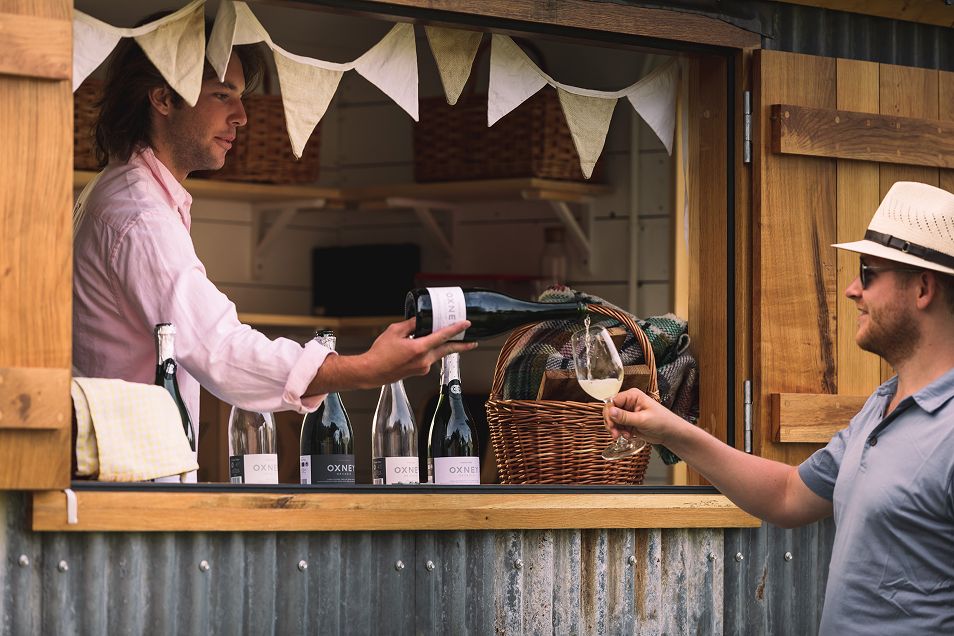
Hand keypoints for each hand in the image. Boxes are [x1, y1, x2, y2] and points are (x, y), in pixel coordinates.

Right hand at [309, 318, 476, 392]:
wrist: (372, 372)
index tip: (466, 324)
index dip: (456, 329)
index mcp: (419, 348)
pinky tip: (427, 346)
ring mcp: (423, 368)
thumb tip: (421, 319)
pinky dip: (432, 352)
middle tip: (473, 341)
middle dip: (461, 345)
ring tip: (451, 340)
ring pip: (439, 354)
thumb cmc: (380, 353)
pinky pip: (430, 359)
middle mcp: (424, 360)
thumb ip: (411, 324)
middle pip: (447, 350)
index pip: (442, 337)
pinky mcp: (419, 371)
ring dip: (446, 348)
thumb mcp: (394, 331)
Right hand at [603, 388, 686, 445]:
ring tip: (623, 436)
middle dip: (611, 423)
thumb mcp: (642, 419)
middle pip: (611, 410)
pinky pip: (618, 426)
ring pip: (613, 419)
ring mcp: (628, 412)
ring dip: (615, 429)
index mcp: (632, 396)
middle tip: (615, 434)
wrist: (671, 433)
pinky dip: (620, 432)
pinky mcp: (629, 422)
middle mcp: (629, 402)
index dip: (609, 413)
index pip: (613, 401)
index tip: (611, 425)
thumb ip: (625, 416)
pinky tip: (628, 436)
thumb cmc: (662, 421)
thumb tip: (610, 411)